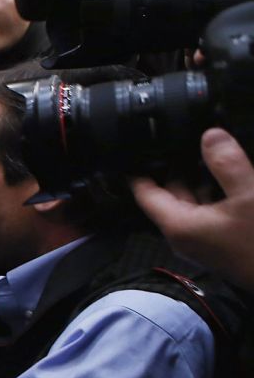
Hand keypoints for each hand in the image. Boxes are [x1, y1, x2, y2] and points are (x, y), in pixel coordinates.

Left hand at [131, 129, 253, 290]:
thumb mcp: (248, 196)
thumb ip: (227, 164)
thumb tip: (210, 136)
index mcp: (179, 224)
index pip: (145, 193)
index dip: (139, 169)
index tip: (135, 149)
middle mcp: (185, 234)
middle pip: (169, 194)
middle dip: (174, 168)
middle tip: (179, 140)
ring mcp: (203, 239)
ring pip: (192, 201)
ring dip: (198, 179)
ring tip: (204, 151)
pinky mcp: (221, 241)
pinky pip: (210, 211)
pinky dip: (213, 192)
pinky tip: (226, 176)